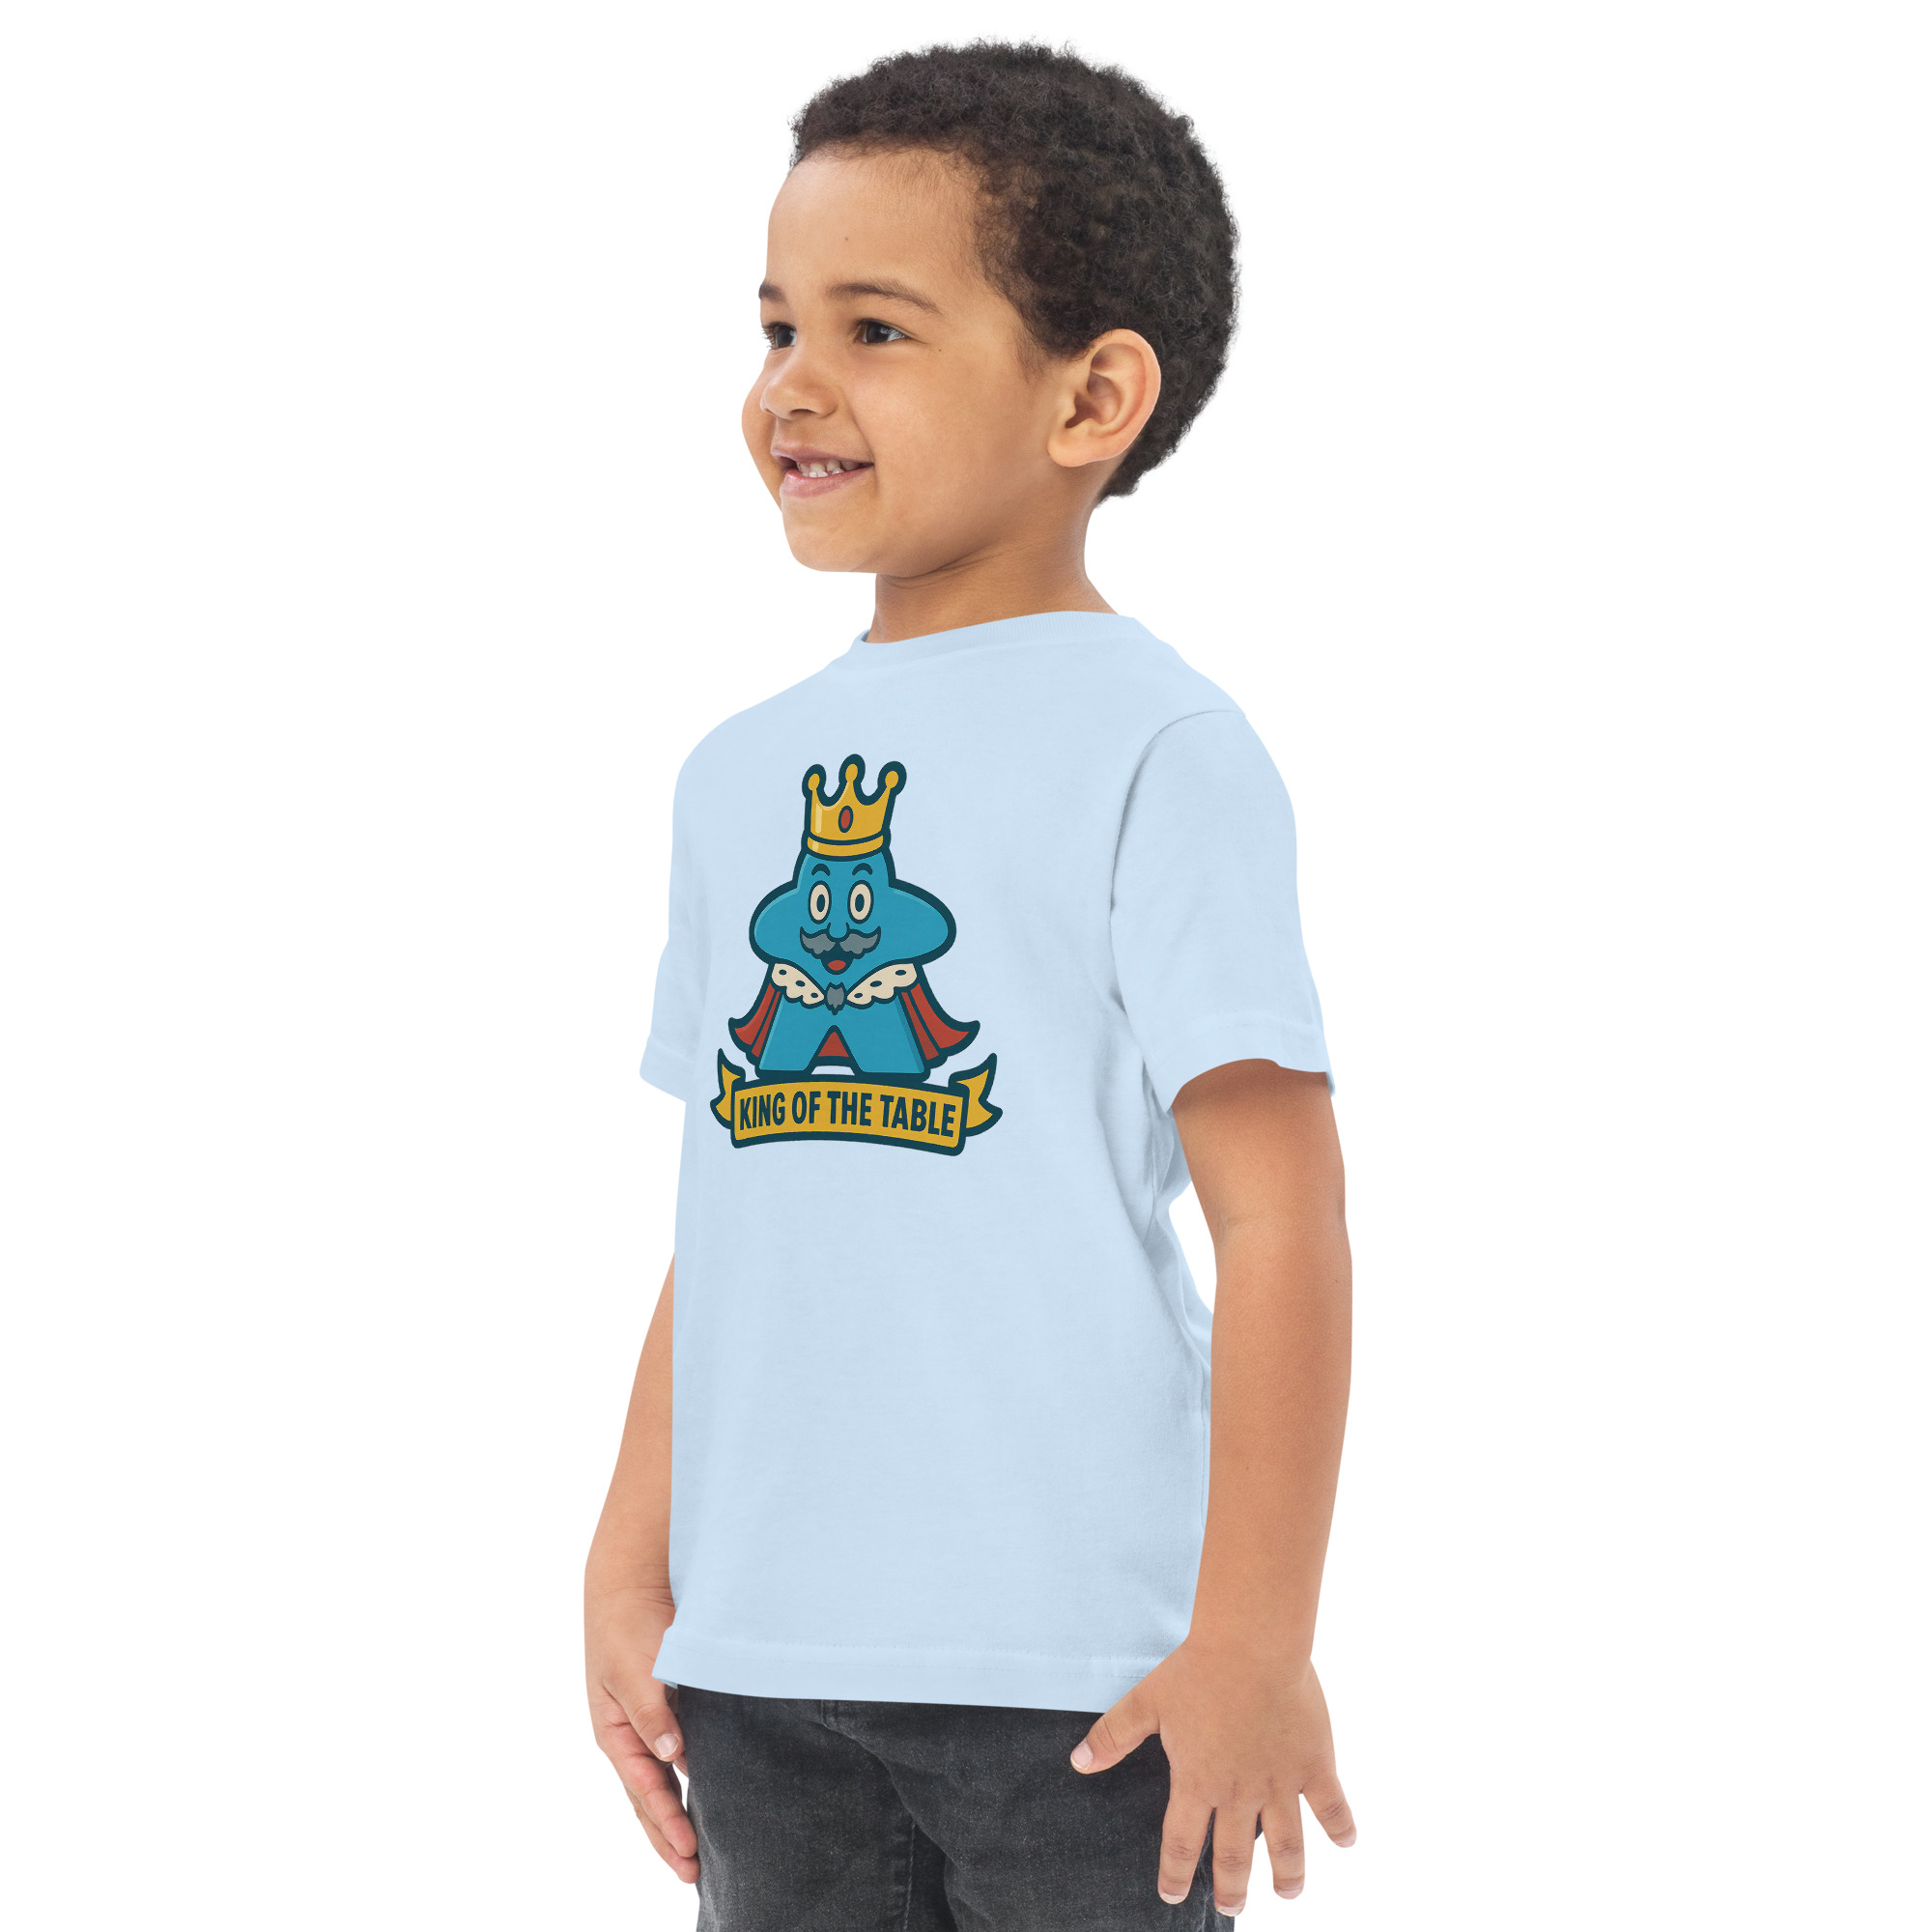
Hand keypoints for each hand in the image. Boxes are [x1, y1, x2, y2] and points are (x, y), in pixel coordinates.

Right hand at [585, 1581, 696, 1881]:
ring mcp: (648, 1722)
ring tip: (697, 1850)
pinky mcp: (669, 1705)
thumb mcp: (633, 1669)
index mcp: (615, 1732)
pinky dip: (689, 1778)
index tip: (689, 1851)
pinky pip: (678, 1752)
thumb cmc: (627, 1623)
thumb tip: (672, 1757)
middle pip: (648, 1798)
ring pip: (662, 1781)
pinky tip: (707, 1792)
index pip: (644, 1789)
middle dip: (667, 1836)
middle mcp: (630, 1734)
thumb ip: (652, 1713)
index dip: (666, 1822)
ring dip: (677, 1814)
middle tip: (692, 1873)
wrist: (631, 1579)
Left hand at [1071, 1638, 1354, 1911]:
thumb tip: (1078, 1762)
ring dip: (1287, 1874)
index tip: (1171, 1895)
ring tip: (1288, 1894)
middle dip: (1231, 1888)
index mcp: (1197, 1782)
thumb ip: (1113, 1736)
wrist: (1251, 1646)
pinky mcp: (1313, 1765)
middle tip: (1231, 1907)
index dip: (1174, 1872)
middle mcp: (1239, 1793)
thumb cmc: (1197, 1669)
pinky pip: (1331, 1807)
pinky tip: (1347, 1845)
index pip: (1181, 1842)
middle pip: (1233, 1855)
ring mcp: (1280, 1783)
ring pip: (1285, 1845)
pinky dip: (1341, 1829)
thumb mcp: (1146, 1702)